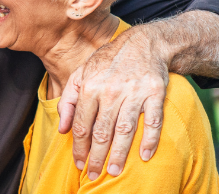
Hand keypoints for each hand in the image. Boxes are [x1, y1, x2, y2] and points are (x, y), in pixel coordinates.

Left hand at [57, 27, 166, 179]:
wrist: (144, 44)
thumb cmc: (107, 62)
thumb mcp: (80, 74)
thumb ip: (68, 100)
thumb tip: (62, 129)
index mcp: (90, 88)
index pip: (81, 125)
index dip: (79, 147)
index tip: (79, 162)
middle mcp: (111, 91)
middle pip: (101, 131)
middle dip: (96, 156)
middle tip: (94, 174)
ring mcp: (134, 93)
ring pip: (125, 129)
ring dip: (119, 153)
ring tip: (113, 171)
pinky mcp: (155, 93)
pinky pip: (153, 121)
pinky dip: (150, 139)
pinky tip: (144, 155)